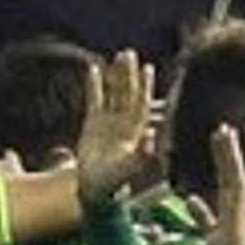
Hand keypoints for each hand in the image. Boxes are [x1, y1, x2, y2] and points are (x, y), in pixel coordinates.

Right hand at [75, 49, 155, 205]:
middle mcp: (124, 124)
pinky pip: (95, 100)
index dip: (144, 87)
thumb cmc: (113, 183)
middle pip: (128, 94)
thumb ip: (141, 154)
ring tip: (118, 55)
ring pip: (113, 94)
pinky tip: (94, 69)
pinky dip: (95, 86)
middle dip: (129, 75)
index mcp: (135, 132)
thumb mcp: (128, 169)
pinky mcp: (92, 125)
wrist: (94, 191)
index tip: (147, 68)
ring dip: (116, 76)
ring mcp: (108, 123)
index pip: (140, 104)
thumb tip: (152, 136)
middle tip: (130, 53)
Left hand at [185, 124, 244, 244]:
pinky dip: (232, 166)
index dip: (223, 156)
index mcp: (233, 203)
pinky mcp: (240, 206)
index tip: (219, 138)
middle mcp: (239, 200)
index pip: (227, 174)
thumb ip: (202, 215)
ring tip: (225, 131)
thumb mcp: (210, 231)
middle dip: (228, 148)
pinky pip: (235, 182)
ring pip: (235, 171)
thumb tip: (191, 199)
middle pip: (232, 168)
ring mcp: (241, 202)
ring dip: (230, 151)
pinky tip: (228, 151)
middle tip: (223, 127)